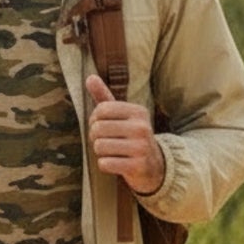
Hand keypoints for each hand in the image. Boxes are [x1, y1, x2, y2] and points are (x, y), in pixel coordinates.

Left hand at [86, 75, 163, 195]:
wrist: (154, 165)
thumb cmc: (131, 136)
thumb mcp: (121, 115)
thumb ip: (104, 97)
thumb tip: (89, 77)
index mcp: (138, 111)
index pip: (101, 109)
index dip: (94, 119)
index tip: (100, 126)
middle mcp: (142, 127)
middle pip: (98, 129)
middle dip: (95, 137)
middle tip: (104, 141)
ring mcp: (141, 147)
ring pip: (100, 147)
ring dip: (100, 152)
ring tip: (111, 152)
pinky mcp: (138, 166)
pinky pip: (105, 163)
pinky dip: (105, 165)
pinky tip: (116, 163)